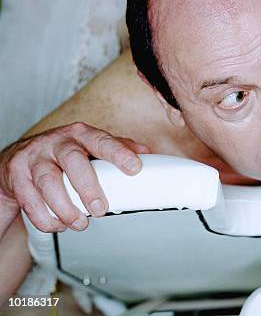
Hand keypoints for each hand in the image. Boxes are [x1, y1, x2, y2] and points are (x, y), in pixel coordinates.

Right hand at [0, 123, 149, 236]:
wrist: (17, 160)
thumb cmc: (60, 154)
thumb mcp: (89, 146)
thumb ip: (116, 147)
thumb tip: (145, 153)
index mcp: (80, 134)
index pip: (102, 140)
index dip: (119, 153)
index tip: (134, 167)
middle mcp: (57, 143)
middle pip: (73, 160)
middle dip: (88, 187)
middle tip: (100, 209)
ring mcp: (34, 158)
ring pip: (48, 182)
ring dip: (65, 207)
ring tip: (79, 223)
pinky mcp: (16, 175)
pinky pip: (29, 199)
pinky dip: (44, 217)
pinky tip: (57, 224)